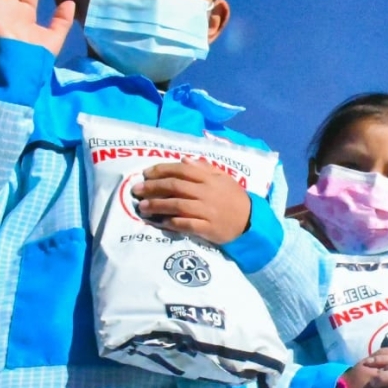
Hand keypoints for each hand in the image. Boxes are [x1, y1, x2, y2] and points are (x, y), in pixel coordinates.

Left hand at [132, 159, 251, 243]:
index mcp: (209, 178)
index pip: (181, 170)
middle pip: (175, 187)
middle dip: (153, 187)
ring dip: (157, 205)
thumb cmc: (234, 198)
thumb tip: (183, 159)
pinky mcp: (207, 228)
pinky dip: (172, 223)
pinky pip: (186, 224)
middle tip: (136, 190)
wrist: (250, 221)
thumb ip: (204, 168)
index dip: (161, 170)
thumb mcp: (223, 178)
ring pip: (177, 205)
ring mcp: (206, 211)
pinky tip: (161, 222)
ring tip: (142, 207)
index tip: (146, 173)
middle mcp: (206, 193)